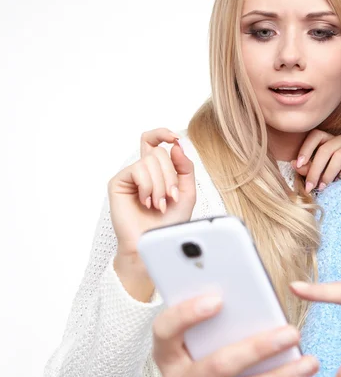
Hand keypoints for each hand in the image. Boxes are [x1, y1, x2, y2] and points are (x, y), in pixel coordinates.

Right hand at [109, 128, 195, 288]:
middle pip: (159, 152)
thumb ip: (185, 167)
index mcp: (157, 170)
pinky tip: (146, 203)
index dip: (163, 134)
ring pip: (151, 161)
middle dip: (171, 176)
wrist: (154, 243)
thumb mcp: (187, 192)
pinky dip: (148, 187)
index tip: (175, 138)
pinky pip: (138, 170)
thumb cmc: (169, 222)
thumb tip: (176, 145)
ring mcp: (129, 175)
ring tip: (159, 204)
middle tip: (171, 198)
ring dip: (160, 186)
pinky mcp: (118, 182)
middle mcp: (141, 170)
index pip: (154, 141)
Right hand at [153, 294, 317, 376]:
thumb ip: (214, 315)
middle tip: (291, 333)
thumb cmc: (206, 351)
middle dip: (259, 349)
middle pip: (218, 365)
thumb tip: (242, 287)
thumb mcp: (199, 335)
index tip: (217, 299)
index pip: (166, 330)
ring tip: (310, 362)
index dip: (188, 314)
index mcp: (168, 355)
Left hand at [293, 130, 340, 193]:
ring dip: (329, 173)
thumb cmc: (332, 175)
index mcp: (327, 140)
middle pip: (326, 149)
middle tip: (310, 186)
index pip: (316, 135)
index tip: (298, 164)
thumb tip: (294, 164)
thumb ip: (306, 168)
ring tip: (323, 186)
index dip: (306, 149)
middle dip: (315, 169)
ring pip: (339, 155)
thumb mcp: (317, 172)